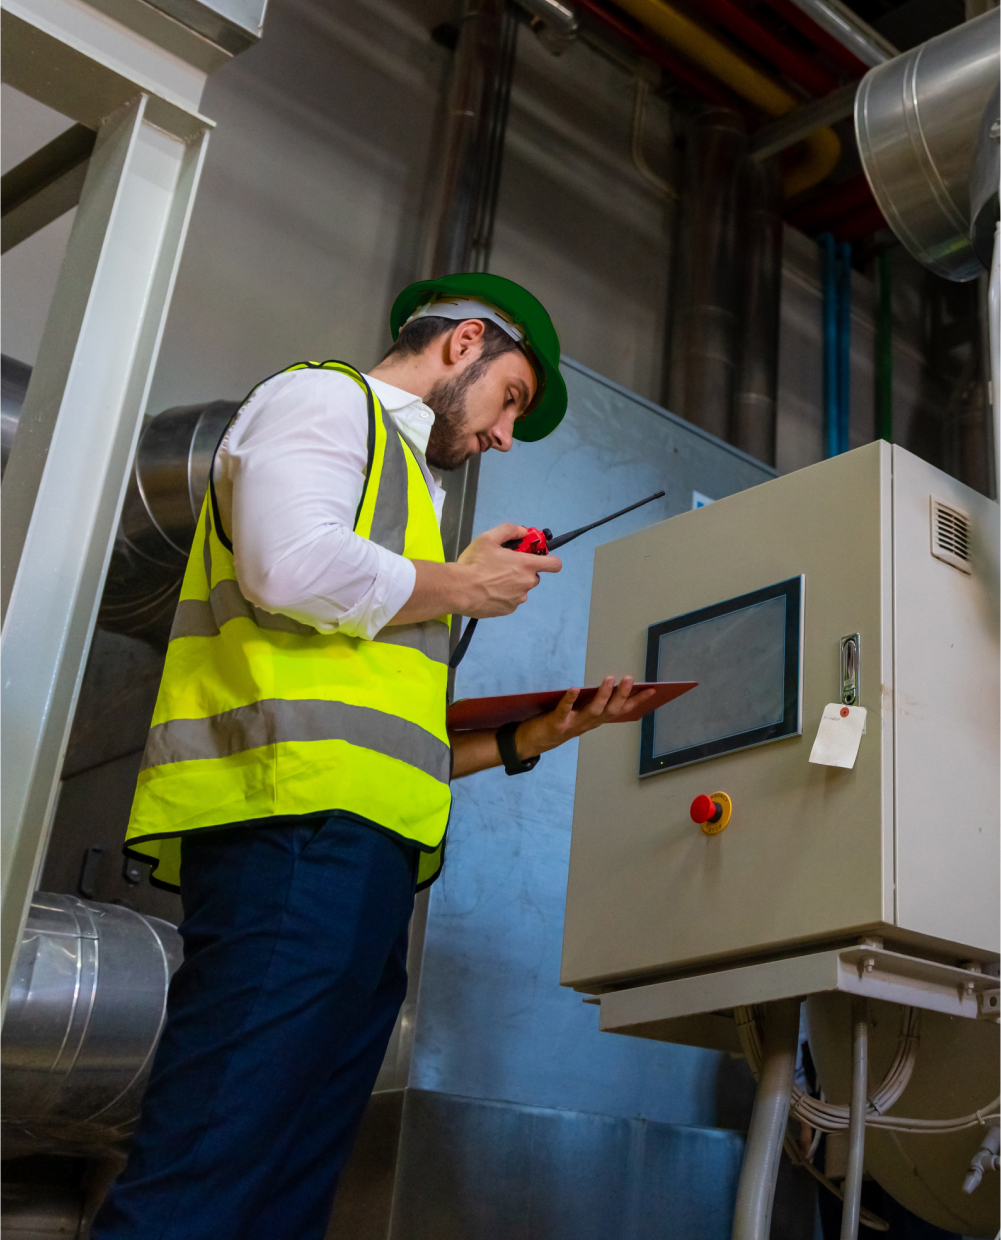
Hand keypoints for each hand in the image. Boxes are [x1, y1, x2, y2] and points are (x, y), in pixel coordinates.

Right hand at [387, 523, 560, 626]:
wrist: (459, 589)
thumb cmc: (475, 562)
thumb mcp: (488, 538)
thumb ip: (509, 531)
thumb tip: (523, 532)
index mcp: (526, 565)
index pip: (555, 564)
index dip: (550, 560)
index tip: (538, 558)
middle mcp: (527, 583)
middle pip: (534, 576)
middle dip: (523, 572)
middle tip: (504, 567)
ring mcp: (518, 599)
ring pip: (521, 589)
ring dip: (513, 585)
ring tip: (491, 581)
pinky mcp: (508, 610)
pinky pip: (511, 601)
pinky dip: (504, 596)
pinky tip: (488, 592)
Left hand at [514, 675, 655, 758]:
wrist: (533, 742)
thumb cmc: (559, 723)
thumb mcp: (579, 713)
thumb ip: (594, 702)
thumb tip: (611, 684)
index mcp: (595, 720)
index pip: (621, 710)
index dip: (637, 701)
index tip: (653, 690)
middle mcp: (588, 724)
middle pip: (610, 711)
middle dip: (622, 695)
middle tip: (630, 679)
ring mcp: (573, 725)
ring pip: (593, 712)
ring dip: (602, 696)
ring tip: (609, 679)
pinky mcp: (556, 723)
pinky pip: (564, 710)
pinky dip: (570, 700)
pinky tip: (575, 688)